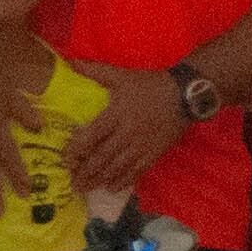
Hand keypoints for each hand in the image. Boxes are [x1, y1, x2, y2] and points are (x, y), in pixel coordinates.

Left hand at [62, 64, 191, 195]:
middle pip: (103, 156)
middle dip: (86, 172)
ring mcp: (142, 145)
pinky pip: (137, 171)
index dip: (77, 150)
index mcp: (117, 113)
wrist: (185, 94)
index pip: (92, 136)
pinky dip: (123, 181)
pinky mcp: (155, 153)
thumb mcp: (122, 75)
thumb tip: (69, 62)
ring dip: (101, 179)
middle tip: (74, 182)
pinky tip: (112, 187)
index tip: (66, 160)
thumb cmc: (150, 84)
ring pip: (118, 167)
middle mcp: (127, 132)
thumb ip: (94, 71)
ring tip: (88, 188)